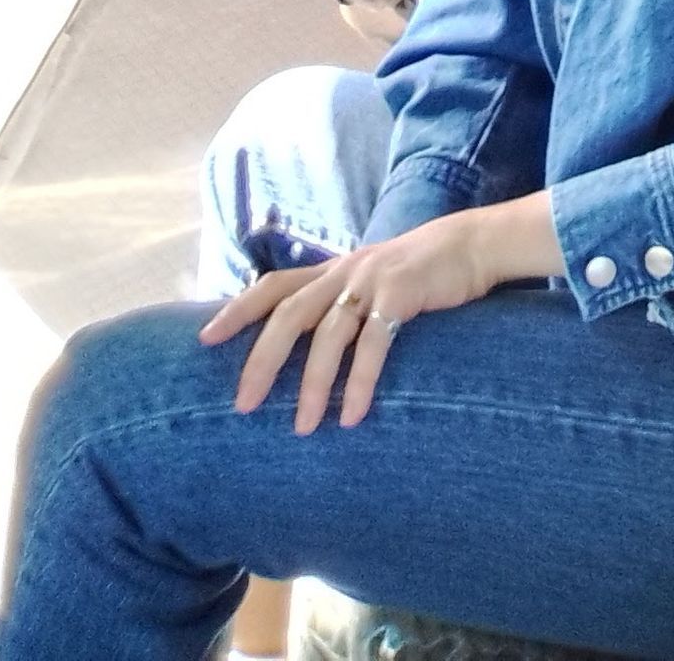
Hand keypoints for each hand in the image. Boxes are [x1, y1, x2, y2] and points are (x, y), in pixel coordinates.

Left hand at [200, 216, 505, 434]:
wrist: (469, 245)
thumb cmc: (416, 273)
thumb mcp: (369, 281)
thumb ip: (338, 303)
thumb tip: (305, 346)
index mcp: (331, 271)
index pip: (272, 286)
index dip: (236, 310)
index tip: (204, 340)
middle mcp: (343, 272)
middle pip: (288, 314)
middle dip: (261, 361)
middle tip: (242, 406)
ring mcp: (371, 281)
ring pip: (328, 334)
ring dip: (311, 384)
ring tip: (301, 427)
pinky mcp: (402, 294)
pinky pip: (373, 344)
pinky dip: (359, 382)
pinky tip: (351, 416)